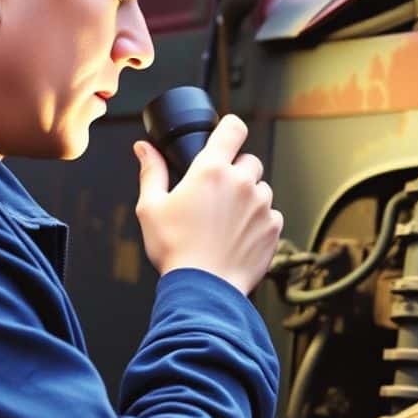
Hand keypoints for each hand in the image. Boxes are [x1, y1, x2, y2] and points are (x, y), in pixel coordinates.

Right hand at [133, 114, 283, 294]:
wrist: (203, 289)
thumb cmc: (174, 249)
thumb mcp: (151, 208)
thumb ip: (152, 172)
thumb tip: (143, 148)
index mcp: (212, 170)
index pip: (234, 128)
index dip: (230, 129)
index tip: (224, 138)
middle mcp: (242, 182)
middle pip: (248, 161)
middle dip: (235, 172)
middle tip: (216, 196)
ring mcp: (262, 204)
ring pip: (261, 189)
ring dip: (248, 198)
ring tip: (225, 222)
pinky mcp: (274, 226)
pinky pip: (270, 214)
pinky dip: (258, 221)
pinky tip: (237, 237)